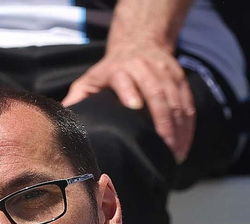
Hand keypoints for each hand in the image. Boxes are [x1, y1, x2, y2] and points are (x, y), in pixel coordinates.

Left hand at [65, 45, 194, 161]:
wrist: (137, 44)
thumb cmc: (108, 72)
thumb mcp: (89, 81)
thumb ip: (77, 100)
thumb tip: (62, 125)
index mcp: (118, 69)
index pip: (124, 78)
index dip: (129, 91)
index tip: (134, 108)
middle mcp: (143, 66)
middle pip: (156, 92)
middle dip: (162, 122)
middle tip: (163, 149)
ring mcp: (164, 71)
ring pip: (175, 99)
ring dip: (178, 128)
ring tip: (175, 154)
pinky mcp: (178, 76)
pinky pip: (186, 102)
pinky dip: (187, 125)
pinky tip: (183, 145)